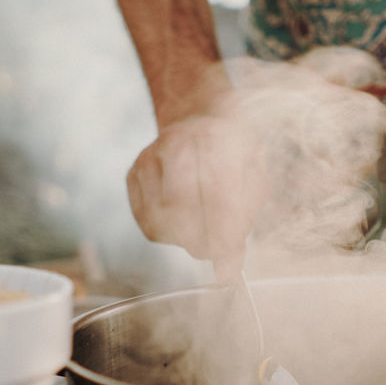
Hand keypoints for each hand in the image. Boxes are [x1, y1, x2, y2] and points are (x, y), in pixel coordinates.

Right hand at [126, 114, 267, 278]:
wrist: (198, 114)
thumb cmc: (232, 151)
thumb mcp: (252, 176)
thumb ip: (243, 221)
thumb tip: (228, 270)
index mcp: (216, 138)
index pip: (216, 198)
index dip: (223, 240)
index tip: (229, 270)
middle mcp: (177, 143)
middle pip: (183, 212)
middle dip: (203, 242)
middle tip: (216, 250)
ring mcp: (150, 158)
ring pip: (161, 221)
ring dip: (184, 236)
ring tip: (202, 224)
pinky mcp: (133, 173)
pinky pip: (147, 221)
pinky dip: (167, 231)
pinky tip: (182, 216)